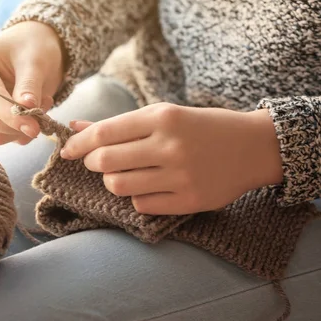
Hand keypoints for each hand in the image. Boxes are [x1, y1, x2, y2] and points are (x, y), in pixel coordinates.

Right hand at [0, 21, 63, 144]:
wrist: (35, 47)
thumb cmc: (32, 46)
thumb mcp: (35, 60)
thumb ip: (29, 86)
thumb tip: (27, 109)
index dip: (10, 115)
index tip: (34, 128)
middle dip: (16, 123)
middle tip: (44, 115)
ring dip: (20, 129)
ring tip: (42, 107)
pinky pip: (0, 135)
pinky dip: (20, 131)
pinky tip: (34, 113)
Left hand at [61, 103, 283, 214]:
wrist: (252, 147)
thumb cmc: (200, 127)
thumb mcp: (162, 115)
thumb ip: (118, 124)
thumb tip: (74, 127)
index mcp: (162, 117)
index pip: (104, 133)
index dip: (78, 144)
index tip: (67, 149)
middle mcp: (170, 145)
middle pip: (106, 161)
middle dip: (93, 162)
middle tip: (98, 161)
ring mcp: (181, 175)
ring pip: (119, 185)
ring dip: (113, 180)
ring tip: (124, 173)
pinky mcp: (190, 200)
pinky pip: (141, 205)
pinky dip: (136, 197)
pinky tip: (148, 187)